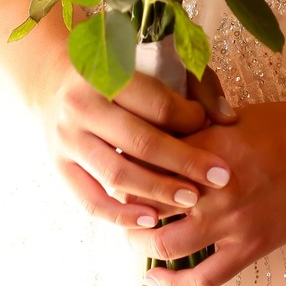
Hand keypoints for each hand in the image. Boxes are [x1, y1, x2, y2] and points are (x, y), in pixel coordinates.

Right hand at [34, 58, 236, 231]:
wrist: (58, 85)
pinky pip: (90, 200)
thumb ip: (197, 85)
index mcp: (106, 74)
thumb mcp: (157, 65)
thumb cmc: (121, 76)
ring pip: (117, 174)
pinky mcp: (60, 168)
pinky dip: (122, 214)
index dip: (190, 118)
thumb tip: (228, 119)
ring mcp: (67, 140)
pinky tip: (152, 219)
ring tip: (192, 200)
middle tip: (220, 177)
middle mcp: (81, 106)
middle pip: (141, 141)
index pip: (156, 104)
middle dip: (185, 162)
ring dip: (158, 191)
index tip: (211, 127)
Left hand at [128, 93, 285, 285]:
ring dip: (141, 243)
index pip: (145, 164)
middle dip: (124, 207)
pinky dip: (175, 283)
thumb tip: (150, 138)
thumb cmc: (281, 126)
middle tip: (117, 206)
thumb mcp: (226, 117)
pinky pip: (204, 277)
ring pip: (166, 244)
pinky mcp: (250, 247)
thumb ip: (190, 132)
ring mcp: (231, 222)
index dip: (122, 170)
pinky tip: (158, 278)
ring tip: (134, 237)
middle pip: (146, 204)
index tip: (111, 171)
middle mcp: (212, 187)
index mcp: (203, 148)